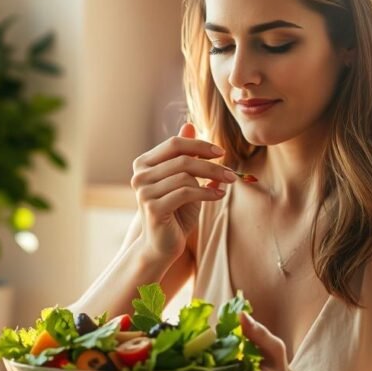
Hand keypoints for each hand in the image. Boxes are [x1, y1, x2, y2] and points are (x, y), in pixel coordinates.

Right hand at [131, 122, 236, 262]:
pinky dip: (206, 192)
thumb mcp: (183, 180)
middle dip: (211, 163)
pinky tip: (218, 195)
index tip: (220, 152)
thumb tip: (189, 125)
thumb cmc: (175, 212)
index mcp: (144, 163)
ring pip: (185, 175)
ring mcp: (144, 192)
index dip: (199, 145)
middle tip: (231, 172)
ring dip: (212, 177)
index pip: (174, 143)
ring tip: (227, 184)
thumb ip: (185, 155)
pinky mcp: (153, 208)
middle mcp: (140, 175)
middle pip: (182, 158)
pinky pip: (186, 193)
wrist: (162, 246)